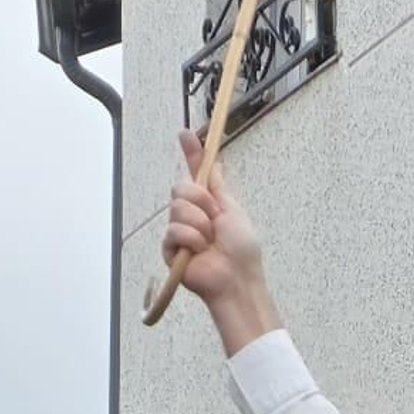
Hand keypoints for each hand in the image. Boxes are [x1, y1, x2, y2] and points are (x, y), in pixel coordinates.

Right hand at [163, 134, 277, 353]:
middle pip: (180, 188)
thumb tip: (214, 161)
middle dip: (200, 201)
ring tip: (210, 242)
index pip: (195, 174)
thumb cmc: (242, 251)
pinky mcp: (171, 250)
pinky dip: (191, 239)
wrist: (237, 280)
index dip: (191, 153)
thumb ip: (218, 186)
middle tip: (215, 221)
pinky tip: (200, 252)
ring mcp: (180, 232)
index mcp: (208, 204)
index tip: (185, 133)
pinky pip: (173, 231)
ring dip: (199, 224)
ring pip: (177, 209)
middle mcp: (191, 215)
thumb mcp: (233, 210)